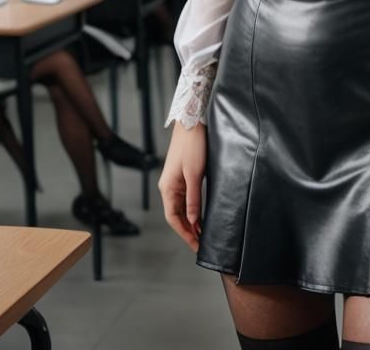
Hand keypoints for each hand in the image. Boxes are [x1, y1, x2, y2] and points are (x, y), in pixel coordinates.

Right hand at [159, 121, 207, 251]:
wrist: (191, 124)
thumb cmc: (192, 146)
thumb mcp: (194, 174)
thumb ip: (193, 198)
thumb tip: (192, 220)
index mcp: (167, 188)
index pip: (173, 218)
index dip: (184, 233)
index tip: (196, 245)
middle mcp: (168, 187)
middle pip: (176, 215)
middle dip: (188, 230)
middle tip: (201, 244)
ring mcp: (175, 182)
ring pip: (181, 208)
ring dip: (190, 221)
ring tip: (202, 234)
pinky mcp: (182, 176)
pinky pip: (185, 199)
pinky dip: (192, 209)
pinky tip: (200, 216)